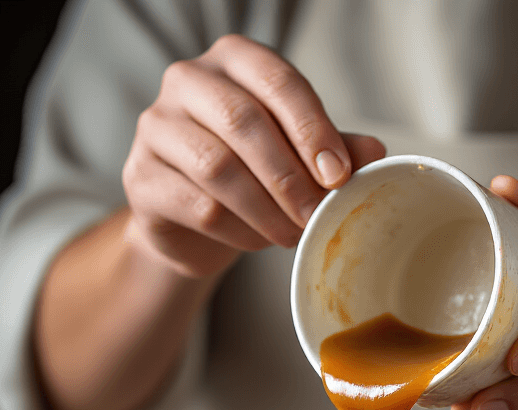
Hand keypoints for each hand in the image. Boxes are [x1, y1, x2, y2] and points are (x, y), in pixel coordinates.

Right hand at [122, 34, 384, 276]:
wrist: (191, 224)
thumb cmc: (249, 175)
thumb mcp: (296, 157)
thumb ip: (333, 150)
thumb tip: (376, 153)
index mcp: (233, 60)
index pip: (277, 80)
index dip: (312, 128)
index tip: (338, 175)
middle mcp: (187, 80)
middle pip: (244, 123)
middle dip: (290, 177)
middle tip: (318, 216)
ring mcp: (156, 127)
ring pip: (219, 168)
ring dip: (266, 209)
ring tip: (293, 235)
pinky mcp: (141, 178)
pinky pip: (199, 206)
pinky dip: (239, 231)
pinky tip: (259, 241)